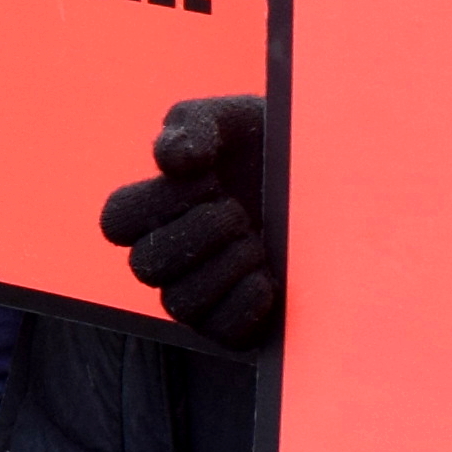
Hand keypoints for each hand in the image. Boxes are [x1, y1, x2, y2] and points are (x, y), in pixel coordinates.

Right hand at [98, 95, 276, 350]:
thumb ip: (193, 124)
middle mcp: (166, 257)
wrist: (334, 178)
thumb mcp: (232, 118)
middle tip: (238, 211)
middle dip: (199, 233)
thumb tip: (170, 160)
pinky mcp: (234, 324)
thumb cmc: (269, 144)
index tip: (206, 177)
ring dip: (224, 267)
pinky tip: (268, 275)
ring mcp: (198, 294)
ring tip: (257, 241)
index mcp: (153, 209)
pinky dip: (245, 302)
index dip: (158, 201)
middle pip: (146, 266)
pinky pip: (220, 333)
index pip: (117, 221)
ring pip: (179, 303)